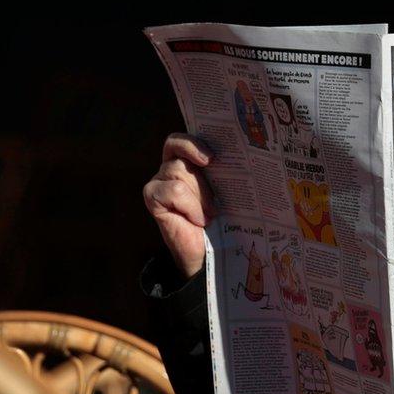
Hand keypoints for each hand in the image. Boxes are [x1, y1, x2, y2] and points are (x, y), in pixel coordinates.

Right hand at [143, 133, 214, 278]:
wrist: (207, 253)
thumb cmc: (220, 220)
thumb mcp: (224, 192)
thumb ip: (222, 172)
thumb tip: (241, 157)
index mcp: (187, 162)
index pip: (179, 141)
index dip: (192, 142)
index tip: (212, 157)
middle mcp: (169, 168)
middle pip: (181, 156)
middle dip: (202, 176)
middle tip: (215, 192)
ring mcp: (158, 182)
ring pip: (177, 172)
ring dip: (199, 195)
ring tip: (210, 213)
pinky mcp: (152, 197)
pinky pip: (172, 190)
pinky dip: (190, 205)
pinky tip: (198, 220)